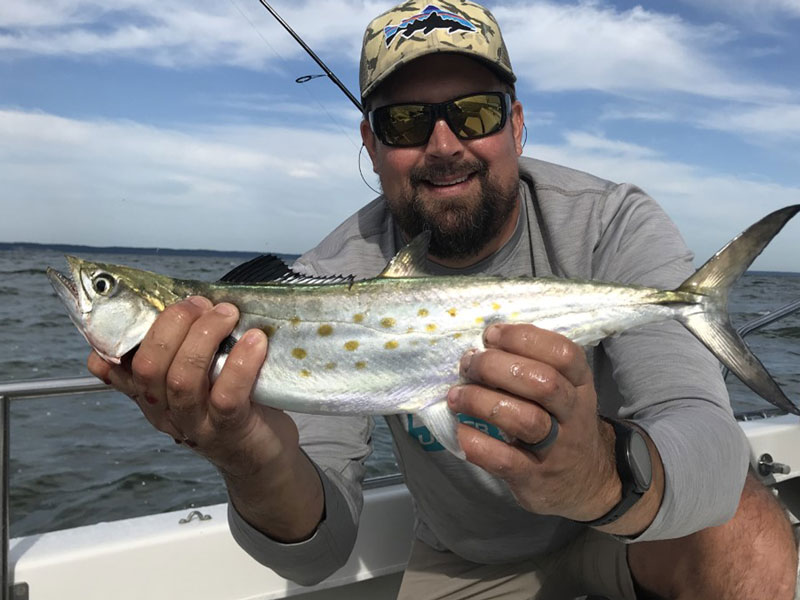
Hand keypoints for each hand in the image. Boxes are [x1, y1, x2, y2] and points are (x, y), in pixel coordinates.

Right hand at [87, 296, 296, 477]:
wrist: (261, 456)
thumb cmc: (233, 403)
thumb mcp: (201, 375)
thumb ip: (186, 347)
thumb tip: (191, 299)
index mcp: (149, 394)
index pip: (114, 368)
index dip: (116, 336)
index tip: (140, 304)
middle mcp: (163, 412)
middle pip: (149, 366)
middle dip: (172, 324)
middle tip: (200, 303)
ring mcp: (194, 425)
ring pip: (182, 379)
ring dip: (204, 337)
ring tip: (227, 314)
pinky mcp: (227, 431)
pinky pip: (226, 396)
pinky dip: (241, 362)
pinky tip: (255, 340)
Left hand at [447, 323, 619, 520]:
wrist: (588, 483)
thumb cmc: (562, 424)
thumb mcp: (565, 392)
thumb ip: (534, 368)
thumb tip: (484, 346)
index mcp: (579, 385)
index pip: (563, 353)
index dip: (524, 338)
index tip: (490, 336)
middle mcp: (573, 414)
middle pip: (542, 383)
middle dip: (496, 367)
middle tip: (468, 364)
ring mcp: (557, 449)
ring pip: (525, 419)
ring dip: (482, 402)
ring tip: (457, 396)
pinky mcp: (535, 478)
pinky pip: (506, 460)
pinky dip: (478, 443)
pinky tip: (461, 431)